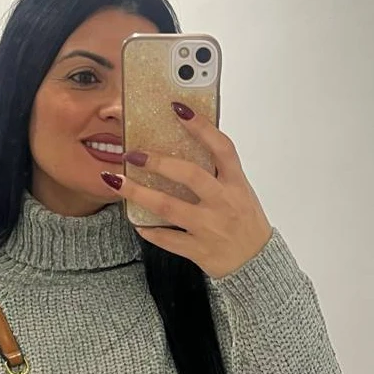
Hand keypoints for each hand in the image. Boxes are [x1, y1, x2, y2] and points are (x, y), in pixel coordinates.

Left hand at [101, 104, 273, 279]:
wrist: (257, 264)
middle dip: (158, 162)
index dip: (202, 127)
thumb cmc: (246, 224)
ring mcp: (210, 227)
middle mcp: (224, 203)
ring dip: (138, 193)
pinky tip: (136, 221)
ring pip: (169, 207)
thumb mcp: (241, 193)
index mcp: (237, 184)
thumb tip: (188, 147)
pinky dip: (149, 230)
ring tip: (116, 182)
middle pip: (190, 175)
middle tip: (133, 154)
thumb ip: (219, 174)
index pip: (222, 148)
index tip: (178, 109)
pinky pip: (167, 239)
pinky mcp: (199, 250)